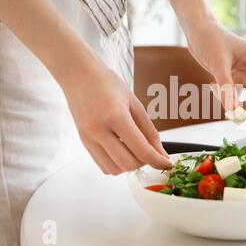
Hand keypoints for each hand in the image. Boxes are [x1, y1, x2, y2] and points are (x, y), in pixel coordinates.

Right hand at [63, 58, 170, 174]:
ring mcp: (88, 138)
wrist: (79, 75)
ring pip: (114, 169)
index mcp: (115, 116)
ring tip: (134, 149)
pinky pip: (103, 165)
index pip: (141, 150)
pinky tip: (121, 150)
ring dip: (129, 165)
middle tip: (150, 151)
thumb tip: (161, 154)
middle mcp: (98, 130)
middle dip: (144, 162)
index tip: (167, 163)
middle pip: (128, 164)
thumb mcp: (135, 103)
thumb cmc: (107, 84)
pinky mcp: (83, 142)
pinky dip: (116, 164)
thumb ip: (149, 131)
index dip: (157, 160)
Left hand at [186, 20, 245, 114]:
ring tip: (215, 90)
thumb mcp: (218, 64)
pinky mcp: (236, 79)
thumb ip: (226, 87)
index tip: (245, 114)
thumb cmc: (210, 40)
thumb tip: (232, 111)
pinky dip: (225, 97)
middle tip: (231, 114)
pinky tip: (212, 86)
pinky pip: (235, 97)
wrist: (197, 31)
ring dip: (233, 102)